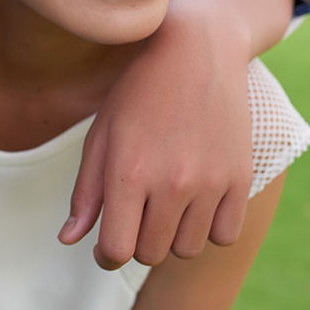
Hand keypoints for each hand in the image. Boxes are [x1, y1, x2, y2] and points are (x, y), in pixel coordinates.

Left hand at [60, 11, 251, 268]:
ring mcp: (210, 181)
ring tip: (165, 206)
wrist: (195, 53)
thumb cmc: (137, 96)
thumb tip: (69, 240)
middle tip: (136, 216)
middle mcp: (171, 183)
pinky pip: (224, 235)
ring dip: (172, 237)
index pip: (116, 249)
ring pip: (187, 249)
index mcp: (127, 173)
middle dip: (138, 243)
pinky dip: (208, 229)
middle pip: (151, 254)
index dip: (107, 255)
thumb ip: (86, 193)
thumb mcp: (100, 137)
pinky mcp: (240, 177)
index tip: (107, 247)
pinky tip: (195, 204)